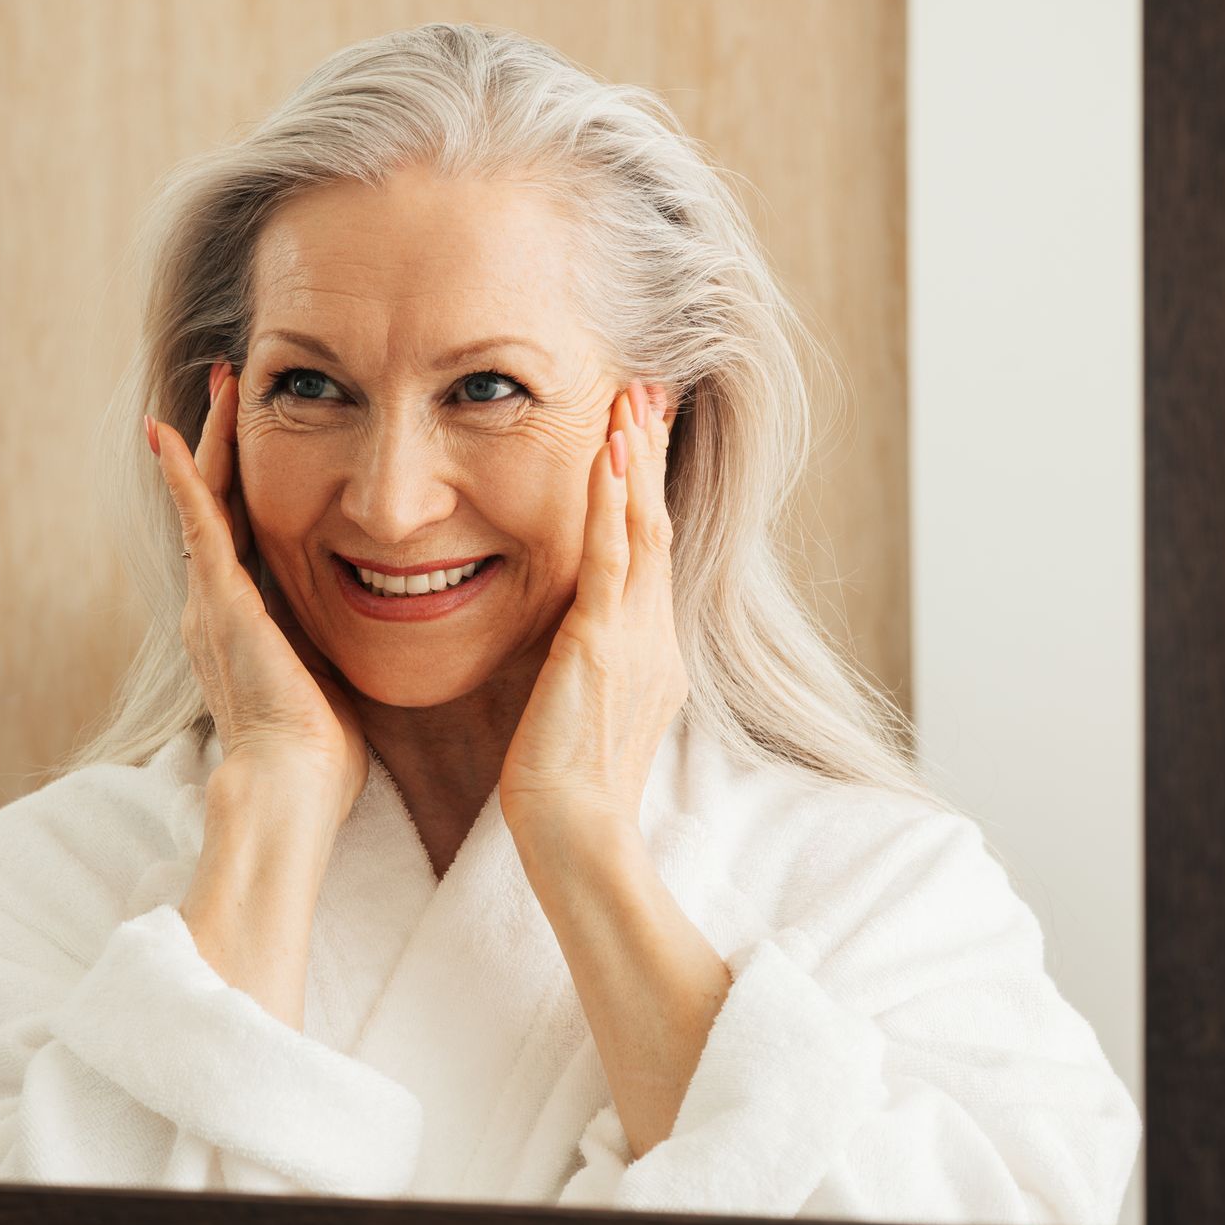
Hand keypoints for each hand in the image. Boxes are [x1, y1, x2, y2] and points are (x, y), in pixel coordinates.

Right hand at [147, 361, 368, 830]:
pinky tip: (173, 433)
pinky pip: (199, 524)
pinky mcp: (220, 602)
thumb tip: (383, 621)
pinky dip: (186, 477)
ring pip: (208, 501)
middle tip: (231, 385)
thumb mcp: (333, 677)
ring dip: (213, 440)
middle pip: (218, 504)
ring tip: (220, 384)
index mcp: (243, 624)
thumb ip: (337, 641)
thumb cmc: (319, 755)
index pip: (243, 535)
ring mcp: (212, 602)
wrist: (290, 789)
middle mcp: (215, 606)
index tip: (263, 436)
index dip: (247, 483)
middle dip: (225, 443)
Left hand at [497, 382, 688, 845]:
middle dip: (649, 455)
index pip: (651, 550)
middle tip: (645, 391)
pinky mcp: (603, 646)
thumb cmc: (566, 785)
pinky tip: (604, 455)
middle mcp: (655, 635)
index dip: (646, 488)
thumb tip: (575, 642)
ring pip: (643, 528)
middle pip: (657, 524)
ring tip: (630, 400)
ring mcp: (636, 638)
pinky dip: (608, 504)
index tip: (638, 433)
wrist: (575, 834)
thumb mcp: (584, 707)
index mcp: (651, 650)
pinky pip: (611, 561)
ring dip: (634, 461)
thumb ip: (588, 664)